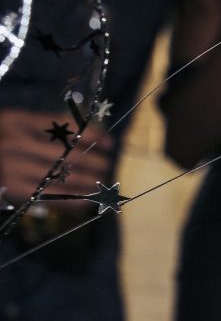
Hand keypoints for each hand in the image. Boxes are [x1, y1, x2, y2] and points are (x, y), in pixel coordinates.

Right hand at [0, 108, 115, 205]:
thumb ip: (50, 126)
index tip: (110, 143)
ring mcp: (12, 167)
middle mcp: (13, 143)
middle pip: (67, 155)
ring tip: (101, 182)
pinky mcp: (13, 190)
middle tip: (107, 166)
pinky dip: (75, 200)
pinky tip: (89, 200)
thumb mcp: (18, 125)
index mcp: (16, 121)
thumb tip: (96, 134)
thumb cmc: (3, 142)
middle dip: (94, 162)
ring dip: (89, 182)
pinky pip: (52, 197)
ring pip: (63, 177)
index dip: (92, 136)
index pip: (63, 128)